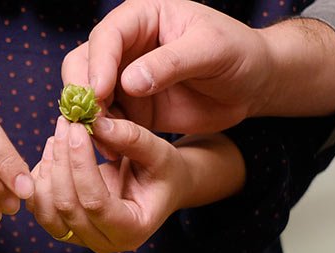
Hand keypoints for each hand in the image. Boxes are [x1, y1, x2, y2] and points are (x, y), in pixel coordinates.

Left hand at [26, 115, 193, 252]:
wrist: (158, 189)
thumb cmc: (163, 173)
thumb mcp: (160, 153)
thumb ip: (132, 138)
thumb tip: (96, 123)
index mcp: (132, 230)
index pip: (95, 203)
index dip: (81, 164)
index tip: (76, 129)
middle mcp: (104, 243)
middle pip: (67, 206)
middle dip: (61, 161)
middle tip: (64, 124)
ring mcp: (82, 239)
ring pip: (46, 211)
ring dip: (47, 169)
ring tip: (57, 137)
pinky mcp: (65, 228)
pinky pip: (39, 208)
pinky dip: (39, 179)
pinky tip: (52, 153)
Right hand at [62, 0, 334, 133]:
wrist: (253, 84)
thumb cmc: (238, 53)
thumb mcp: (212, 51)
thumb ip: (171, 63)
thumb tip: (129, 83)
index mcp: (142, 17)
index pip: (107, 36)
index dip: (98, 64)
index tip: (99, 93)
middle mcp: (126, 45)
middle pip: (82, 63)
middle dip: (81, 92)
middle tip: (89, 120)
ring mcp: (125, 77)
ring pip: (88, 95)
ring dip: (89, 118)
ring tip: (101, 140)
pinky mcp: (132, 107)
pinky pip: (106, 121)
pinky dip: (103, 136)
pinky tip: (112, 151)